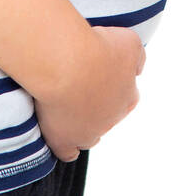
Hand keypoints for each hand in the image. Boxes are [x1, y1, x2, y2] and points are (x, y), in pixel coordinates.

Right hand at [34, 26, 144, 161]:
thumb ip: (136, 58)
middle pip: (107, 117)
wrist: (69, 62)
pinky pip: (67, 152)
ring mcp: (88, 132)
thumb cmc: (99, 48)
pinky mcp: (63, 138)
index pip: (128, 98)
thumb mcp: (130, 43)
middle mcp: (112, 118)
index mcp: (128, 96)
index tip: (99, 76)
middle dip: (95, 105)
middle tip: (77, 86)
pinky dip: (65, 148)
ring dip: (81, 127)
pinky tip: (59, 138)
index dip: (114, 88)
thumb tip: (136, 70)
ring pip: (89, 137)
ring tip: (67, 111)